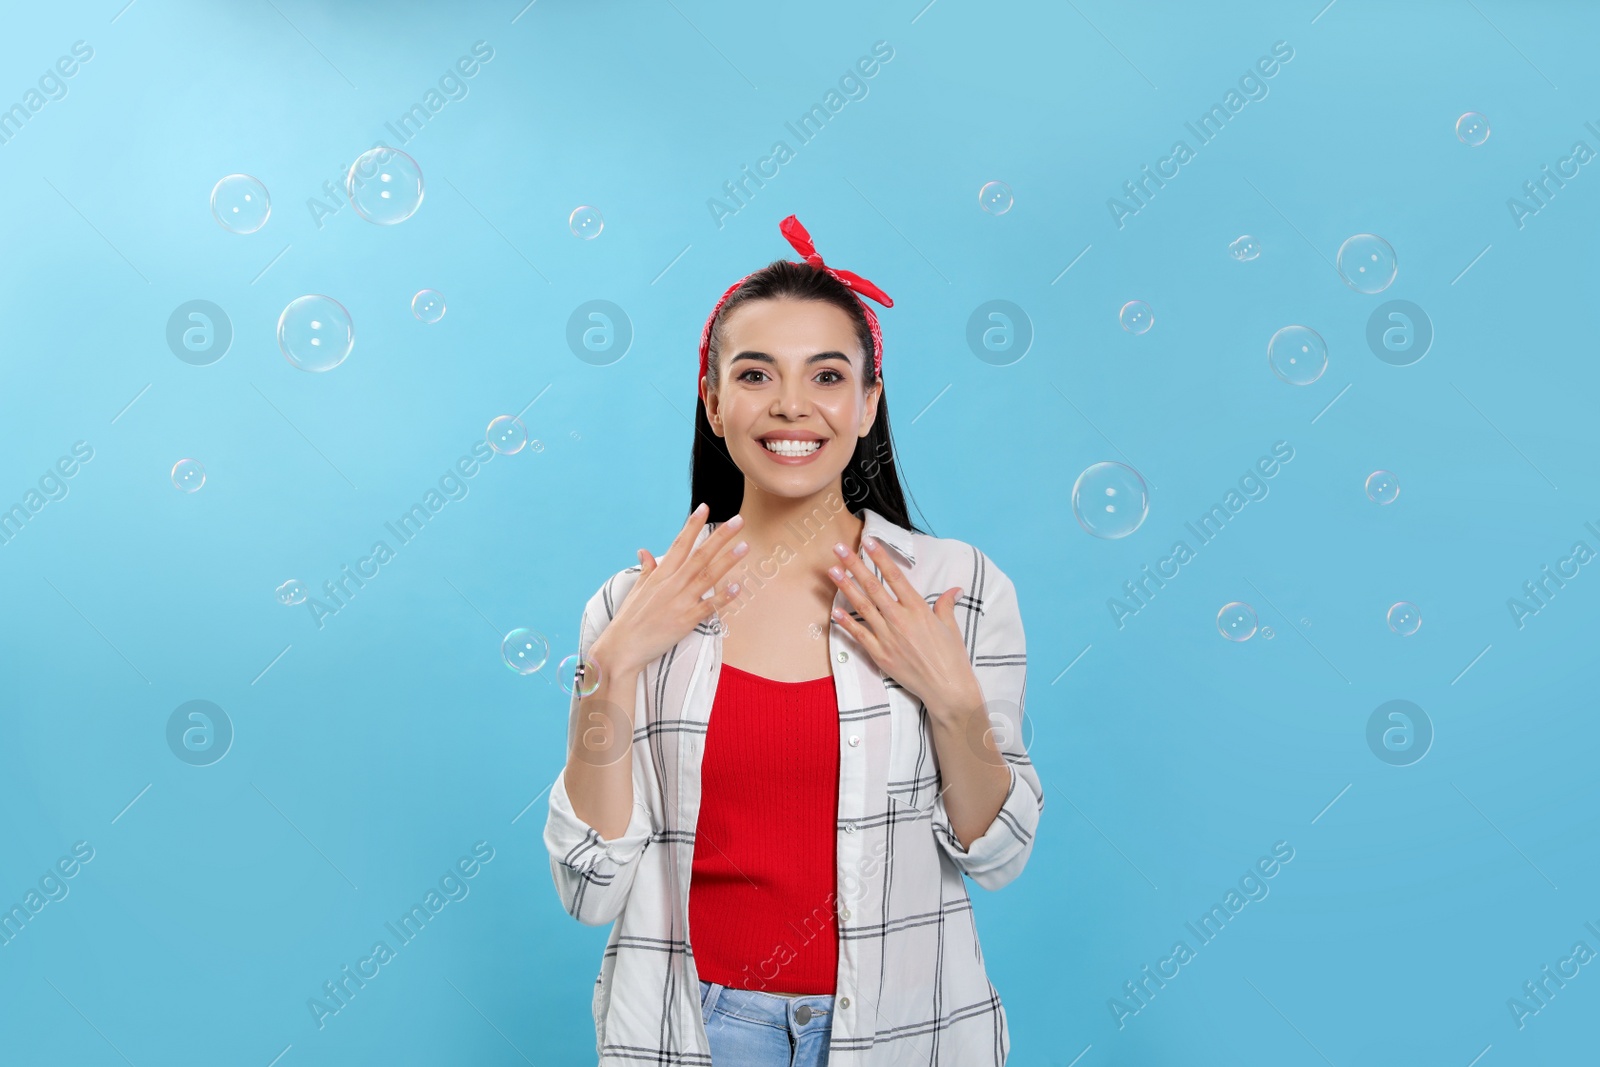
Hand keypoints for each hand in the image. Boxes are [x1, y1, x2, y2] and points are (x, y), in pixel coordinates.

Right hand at [590, 504, 748, 674]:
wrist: (623, 647)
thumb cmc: (629, 619)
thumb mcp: (636, 590)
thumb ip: (646, 569)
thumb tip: (644, 551)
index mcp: (660, 575)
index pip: (680, 544)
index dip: (693, 525)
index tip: (705, 508)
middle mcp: (672, 584)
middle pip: (700, 555)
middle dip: (720, 536)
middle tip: (737, 520)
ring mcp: (680, 601)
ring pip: (708, 576)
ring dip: (728, 560)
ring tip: (745, 546)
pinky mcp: (686, 621)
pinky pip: (709, 607)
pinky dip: (723, 597)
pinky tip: (737, 586)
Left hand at [826, 535, 983, 722]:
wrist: (946, 688)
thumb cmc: (952, 657)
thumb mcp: (951, 627)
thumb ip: (946, 605)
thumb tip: (954, 589)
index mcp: (918, 609)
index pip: (895, 577)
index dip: (880, 557)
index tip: (868, 541)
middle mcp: (900, 620)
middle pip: (873, 587)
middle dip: (855, 566)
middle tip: (839, 549)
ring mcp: (888, 637)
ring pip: (863, 607)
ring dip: (846, 587)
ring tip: (832, 571)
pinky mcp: (880, 655)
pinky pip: (859, 636)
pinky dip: (846, 623)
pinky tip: (834, 611)